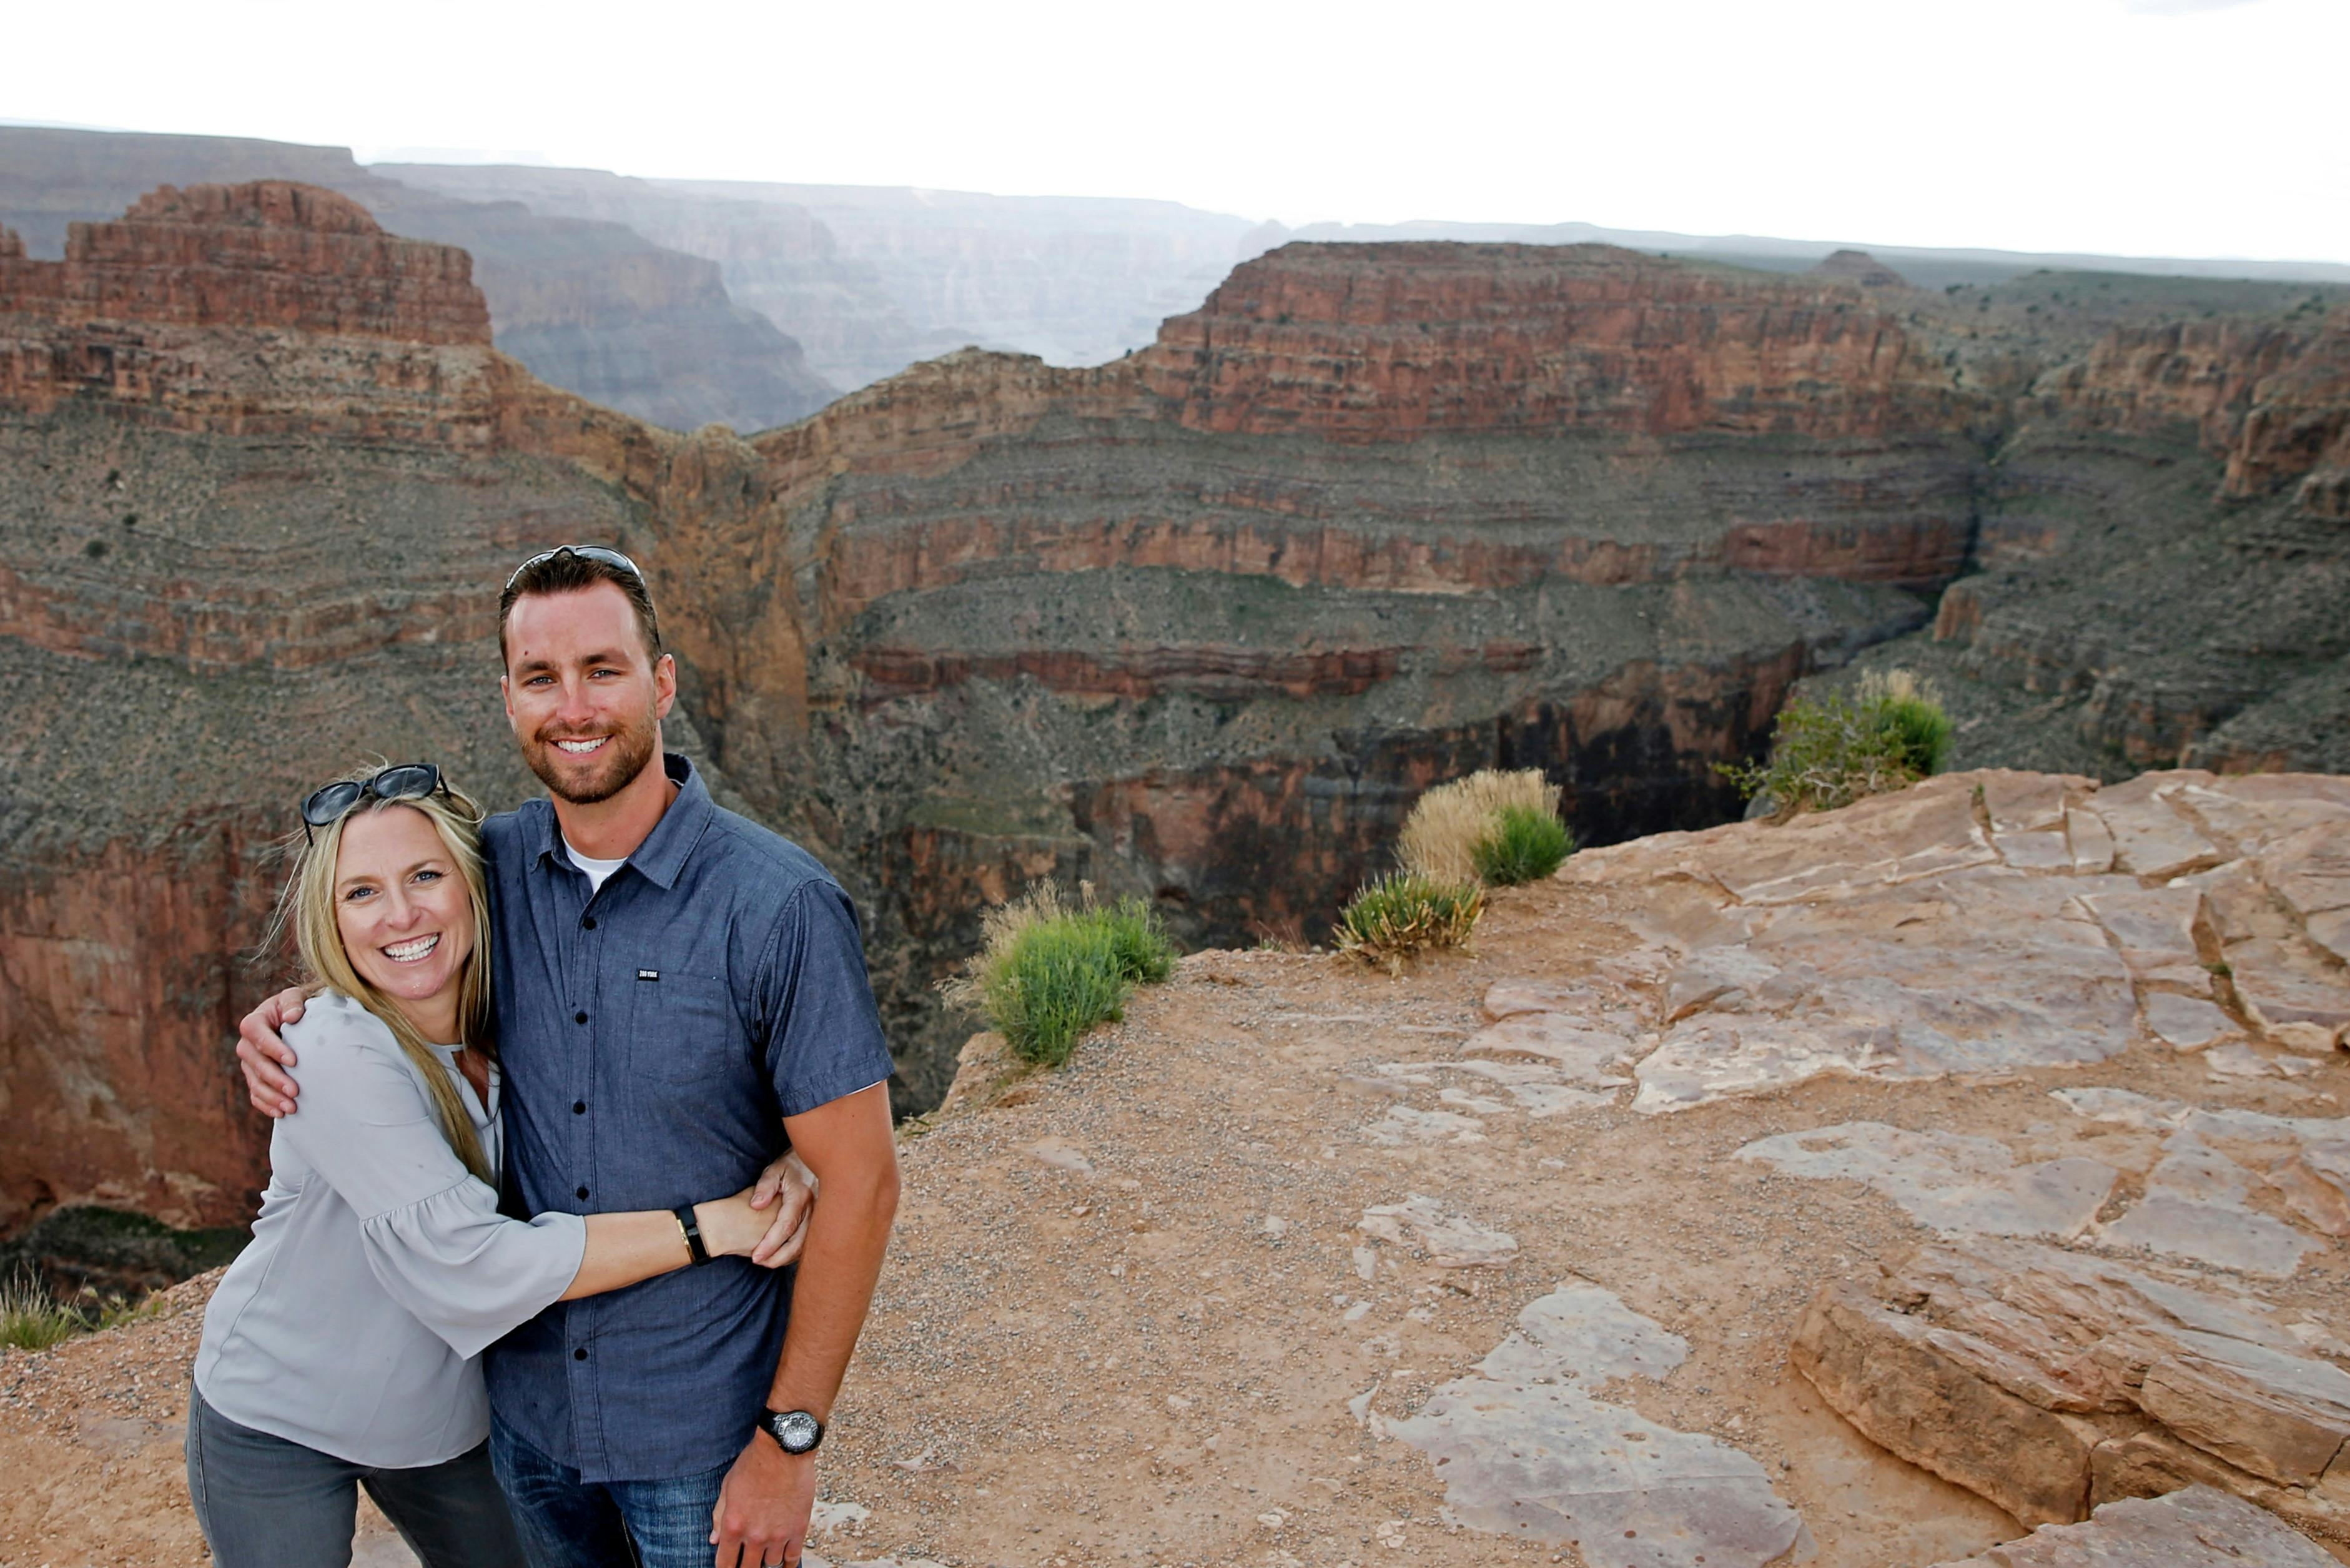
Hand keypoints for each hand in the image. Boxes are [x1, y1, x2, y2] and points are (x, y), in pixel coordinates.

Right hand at [236, 986, 312, 1117]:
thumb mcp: (294, 997)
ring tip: (291, 1107)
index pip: (258, 1035)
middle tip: (295, 1091)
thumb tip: (292, 1016)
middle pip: (255, 1063)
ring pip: (255, 1083)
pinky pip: (255, 1095)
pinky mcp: (254, 1078)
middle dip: (275, 1078)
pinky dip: (267, 1105)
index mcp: (253, 1022)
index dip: (273, 1048)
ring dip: (272, 1097)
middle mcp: (246, 1045)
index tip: (293, 1061)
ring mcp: (249, 1064)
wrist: (293, 1021)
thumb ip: (293, 1002)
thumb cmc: (295, 1007)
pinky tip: (281, 1114)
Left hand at [710, 1434, 814, 1566]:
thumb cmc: (753, 1464)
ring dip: (767, 1562)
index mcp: (733, 1526)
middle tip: (747, 1562)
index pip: (724, 1563)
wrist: (785, 1450)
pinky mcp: (798, 1529)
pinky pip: (792, 1557)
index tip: (729, 1565)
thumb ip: (719, 1516)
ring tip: (765, 1556)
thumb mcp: (728, 1487)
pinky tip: (784, 1562)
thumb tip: (713, 1540)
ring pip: (771, 1565)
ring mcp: (778, 1535)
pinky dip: (787, 1563)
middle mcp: (754, 1536)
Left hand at [748, 1151, 815, 1266]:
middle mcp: (814, 1209)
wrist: (818, 1160)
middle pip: (797, 1243)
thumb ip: (765, 1186)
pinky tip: (782, 1255)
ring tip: (768, 1262)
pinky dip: (796, 1252)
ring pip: (805, 1245)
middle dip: (778, 1258)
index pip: (785, 1226)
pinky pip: (810, 1242)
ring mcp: (820, 1217)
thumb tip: (756, 1205)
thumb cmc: (791, 1165)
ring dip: (787, 1258)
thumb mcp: (775, 1170)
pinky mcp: (821, 1221)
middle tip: (760, 1263)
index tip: (756, 1257)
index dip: (770, 1245)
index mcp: (801, 1196)